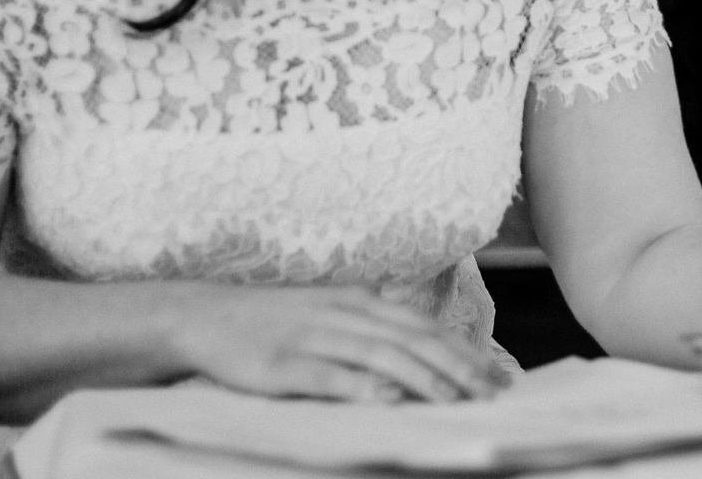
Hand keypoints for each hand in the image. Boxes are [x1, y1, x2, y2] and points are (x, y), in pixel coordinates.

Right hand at [170, 284, 508, 402]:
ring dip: (424, 378)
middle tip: (492, 392)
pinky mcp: (285, 365)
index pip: (423, 326)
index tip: (496, 375)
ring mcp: (315, 338)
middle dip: (458, 367)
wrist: (205, 316)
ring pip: (381, 357)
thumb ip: (371, 315)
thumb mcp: (329, 306)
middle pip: (412, 340)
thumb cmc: (274, 318)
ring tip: (456, 400)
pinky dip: (362, 388)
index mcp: (358, 301)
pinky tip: (389, 401)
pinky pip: (330, 377)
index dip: (463, 350)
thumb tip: (415, 320)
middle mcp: (344, 315)